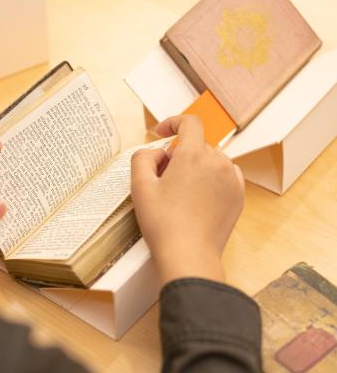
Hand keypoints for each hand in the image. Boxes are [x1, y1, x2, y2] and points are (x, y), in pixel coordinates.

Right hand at [131, 115, 243, 284]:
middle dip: (178, 154)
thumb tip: (156, 153)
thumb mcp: (140, 186)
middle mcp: (218, 162)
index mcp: (194, 155)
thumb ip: (143, 158)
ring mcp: (232, 180)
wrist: (189, 256)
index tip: (161, 133)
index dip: (172, 122)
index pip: (189, 123)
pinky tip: (195, 199)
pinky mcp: (238, 196)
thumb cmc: (163, 223)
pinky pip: (223, 176)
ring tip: (178, 192)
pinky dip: (209, 179)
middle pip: (197, 145)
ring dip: (194, 167)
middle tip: (161, 178)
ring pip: (210, 160)